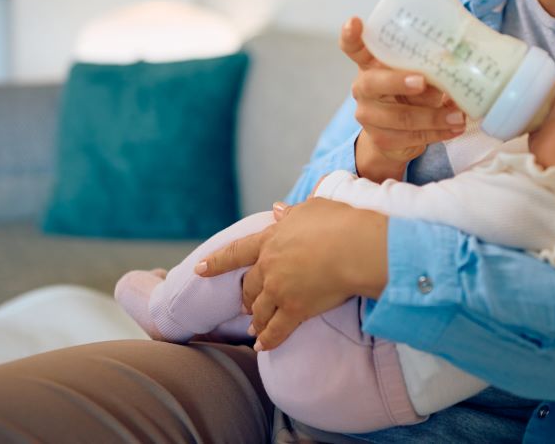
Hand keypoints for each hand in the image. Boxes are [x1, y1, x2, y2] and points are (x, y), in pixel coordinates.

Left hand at [196, 199, 388, 350]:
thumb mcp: (312, 208)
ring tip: (254, 329)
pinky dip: (268, 340)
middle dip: (246, 296)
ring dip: (256, 320)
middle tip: (244, 306)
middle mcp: (269, 266)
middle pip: (250, 285)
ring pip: (259, 309)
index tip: (200, 269)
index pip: (237, 252)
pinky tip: (262, 346)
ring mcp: (279, 290)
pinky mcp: (294, 309)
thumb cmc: (339, 222)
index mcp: (270, 239)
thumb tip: (277, 209)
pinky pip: (277, 330)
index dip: (217, 262)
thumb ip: (291, 213)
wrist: (355, 247)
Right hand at [340, 16, 465, 180]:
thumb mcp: (418, 76)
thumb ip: (429, 71)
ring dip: (433, 117)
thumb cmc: (411, 94)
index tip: (354, 22)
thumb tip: (451, 66)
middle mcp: (363, 87)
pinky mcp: (380, 138)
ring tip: (458, 116)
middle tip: (423, 81)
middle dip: (399, 82)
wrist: (396, 136)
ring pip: (399, 117)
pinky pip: (410, 137)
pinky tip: (454, 128)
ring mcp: (368, 114)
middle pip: (373, 82)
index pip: (353, 47)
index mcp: (370, 63)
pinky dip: (437, 133)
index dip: (351, 35)